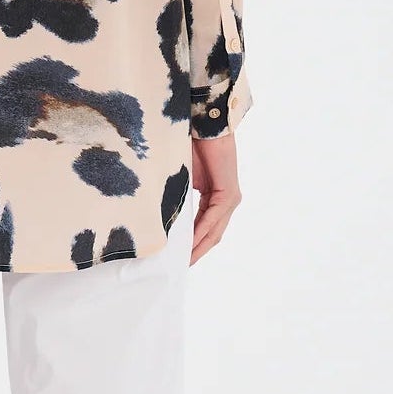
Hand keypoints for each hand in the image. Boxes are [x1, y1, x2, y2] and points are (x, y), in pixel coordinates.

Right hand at [190, 134, 240, 263]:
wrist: (206, 126)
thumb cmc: (192, 145)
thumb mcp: (182, 178)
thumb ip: (179, 196)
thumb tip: (162, 213)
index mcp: (216, 197)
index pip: (205, 228)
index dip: (193, 244)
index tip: (178, 257)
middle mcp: (227, 201)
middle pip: (212, 235)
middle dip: (197, 252)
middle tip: (181, 266)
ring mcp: (230, 199)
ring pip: (214, 230)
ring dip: (199, 246)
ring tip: (184, 261)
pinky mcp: (229, 194)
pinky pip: (213, 218)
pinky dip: (201, 230)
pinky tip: (191, 241)